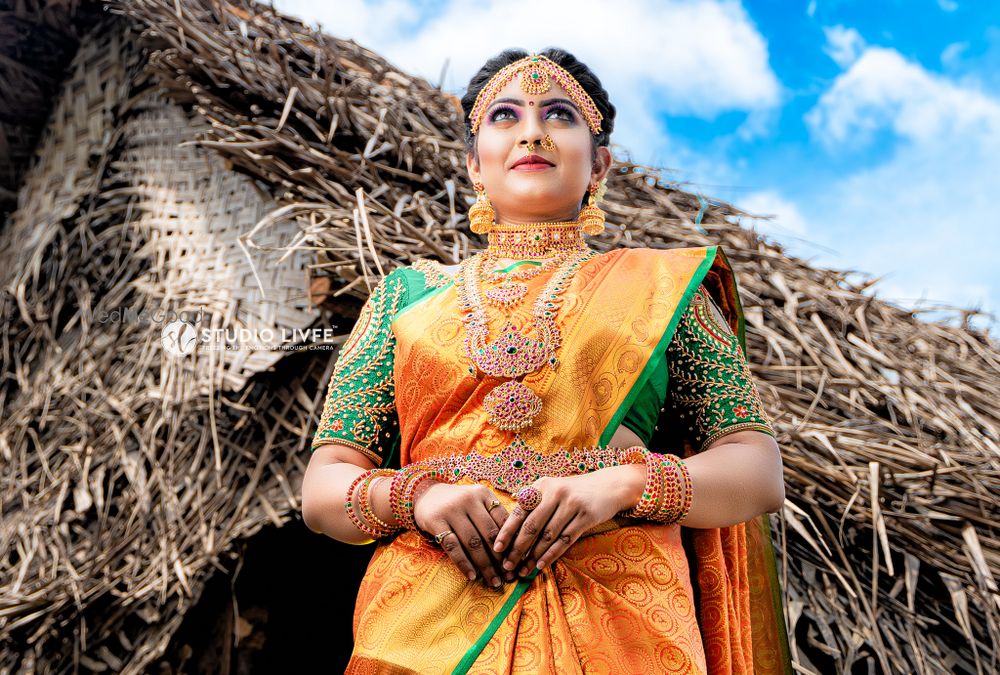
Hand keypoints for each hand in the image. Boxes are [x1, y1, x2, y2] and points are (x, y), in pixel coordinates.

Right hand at [413, 482, 509, 588]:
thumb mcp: (476, 502)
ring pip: (473, 542)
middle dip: (501, 558)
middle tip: (509, 576)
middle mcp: (469, 499)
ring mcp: (451, 510)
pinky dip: (464, 563)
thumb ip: (493, 517)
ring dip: (485, 565)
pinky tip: (472, 576)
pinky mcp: (436, 521)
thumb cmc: (458, 504)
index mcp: (483, 494)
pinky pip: (453, 546)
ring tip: (493, 581)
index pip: (503, 520)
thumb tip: (514, 548)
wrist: (425, 495)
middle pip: (490, 533)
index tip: (518, 561)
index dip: (512, 542)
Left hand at [492, 467, 642, 578]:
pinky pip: (565, 540)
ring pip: (547, 535)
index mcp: (542, 486)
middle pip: (531, 526)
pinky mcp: (586, 516)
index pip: (519, 511)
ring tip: (523, 570)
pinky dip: (551, 554)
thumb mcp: (551, 490)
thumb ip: (533, 505)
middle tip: (507, 565)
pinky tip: (541, 565)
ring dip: (533, 556)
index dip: (507, 531)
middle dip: (517, 548)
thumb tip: (509, 533)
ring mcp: (571, 504)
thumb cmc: (573, 493)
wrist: (608, 486)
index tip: (497, 548)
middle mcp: (555, 493)